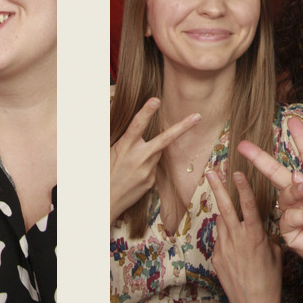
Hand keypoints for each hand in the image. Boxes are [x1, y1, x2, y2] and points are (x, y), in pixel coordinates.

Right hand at [110, 99, 199, 220]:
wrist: (105, 201)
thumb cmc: (104, 173)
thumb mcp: (109, 152)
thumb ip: (126, 141)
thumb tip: (139, 130)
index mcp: (124, 147)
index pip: (137, 125)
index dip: (147, 112)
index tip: (156, 100)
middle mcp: (138, 158)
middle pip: (165, 139)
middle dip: (183, 127)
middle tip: (198, 116)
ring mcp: (147, 171)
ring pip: (157, 153)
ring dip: (150, 152)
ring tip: (131, 163)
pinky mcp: (151, 181)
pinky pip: (153, 168)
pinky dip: (146, 167)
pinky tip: (133, 175)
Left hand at [206, 168, 280, 302]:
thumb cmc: (269, 281)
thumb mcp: (274, 253)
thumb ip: (264, 236)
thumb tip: (257, 228)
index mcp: (254, 236)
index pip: (247, 205)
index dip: (242, 187)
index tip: (237, 172)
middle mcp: (237, 239)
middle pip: (224, 207)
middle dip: (217, 188)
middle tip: (211, 172)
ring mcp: (223, 248)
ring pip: (220, 223)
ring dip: (223, 213)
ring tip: (225, 204)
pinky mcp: (216, 258)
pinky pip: (220, 240)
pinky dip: (225, 237)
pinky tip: (233, 245)